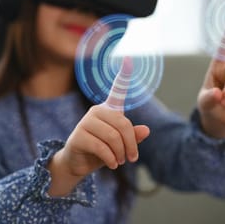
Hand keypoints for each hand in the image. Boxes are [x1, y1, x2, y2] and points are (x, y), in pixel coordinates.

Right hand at [48, 57, 149, 195]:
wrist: (78, 164)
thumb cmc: (102, 151)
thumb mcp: (121, 145)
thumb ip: (133, 137)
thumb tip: (146, 130)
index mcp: (109, 110)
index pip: (117, 90)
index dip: (124, 75)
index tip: (128, 59)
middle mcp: (96, 111)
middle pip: (123, 124)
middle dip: (131, 144)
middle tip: (132, 158)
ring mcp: (85, 122)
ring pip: (113, 137)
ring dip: (121, 153)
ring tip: (120, 161)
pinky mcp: (78, 136)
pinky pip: (101, 147)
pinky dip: (111, 158)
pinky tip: (113, 164)